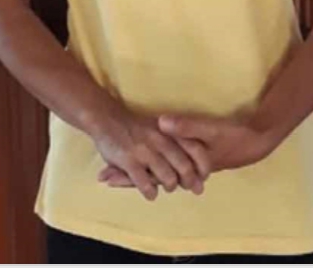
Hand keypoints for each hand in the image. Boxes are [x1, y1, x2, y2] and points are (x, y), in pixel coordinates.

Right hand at [90, 104, 211, 200]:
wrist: (107, 118)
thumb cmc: (137, 126)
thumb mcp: (159, 126)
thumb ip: (174, 140)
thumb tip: (193, 158)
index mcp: (168, 130)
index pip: (194, 148)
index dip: (203, 165)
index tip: (205, 176)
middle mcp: (159, 139)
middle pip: (184, 167)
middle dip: (190, 181)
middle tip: (190, 188)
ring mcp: (144, 150)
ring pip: (167, 177)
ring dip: (170, 186)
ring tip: (168, 188)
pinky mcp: (129, 161)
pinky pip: (145, 183)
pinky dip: (150, 192)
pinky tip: (151, 194)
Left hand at [98, 111, 276, 188]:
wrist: (257, 139)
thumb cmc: (234, 136)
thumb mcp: (210, 129)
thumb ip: (186, 127)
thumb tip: (160, 124)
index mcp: (185, 166)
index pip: (150, 175)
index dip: (129, 175)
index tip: (107, 176)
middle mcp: (184, 171)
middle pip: (149, 177)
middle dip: (127, 176)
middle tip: (103, 176)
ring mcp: (188, 166)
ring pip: (157, 173)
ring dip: (137, 172)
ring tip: (115, 171)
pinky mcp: (193, 159)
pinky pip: (167, 166)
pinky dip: (153, 165)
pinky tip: (147, 161)